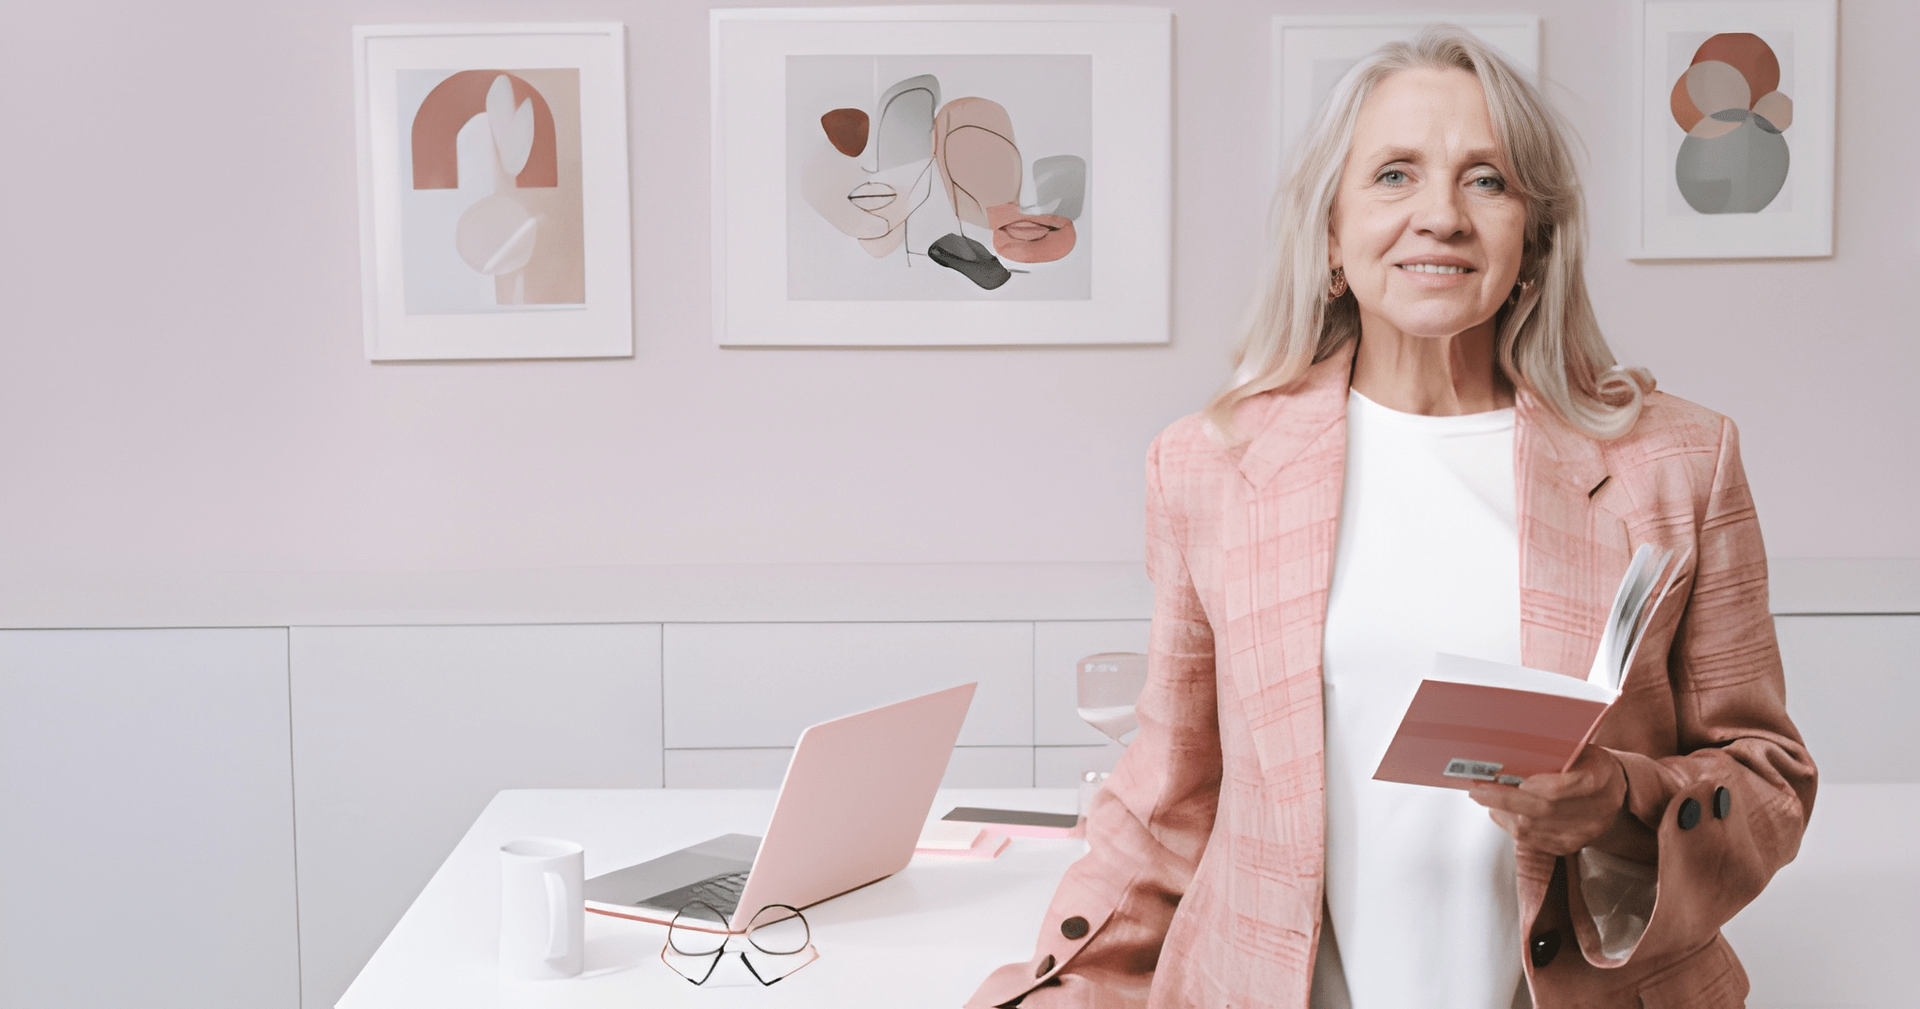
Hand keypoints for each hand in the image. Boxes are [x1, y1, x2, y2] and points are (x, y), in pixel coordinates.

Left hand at [1467, 745, 1633, 856]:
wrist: (1613, 793)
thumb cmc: (1589, 763)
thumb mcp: (1581, 747)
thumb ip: (1556, 752)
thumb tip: (1513, 750)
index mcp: (1601, 777)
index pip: (1570, 785)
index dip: (1542, 785)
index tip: (1517, 780)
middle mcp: (1596, 810)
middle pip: (1544, 809)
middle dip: (1505, 799)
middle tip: (1478, 790)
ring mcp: (1583, 832)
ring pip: (1533, 828)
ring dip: (1503, 812)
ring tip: (1485, 797)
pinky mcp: (1569, 846)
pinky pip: (1532, 840)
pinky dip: (1510, 824)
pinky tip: (1500, 811)